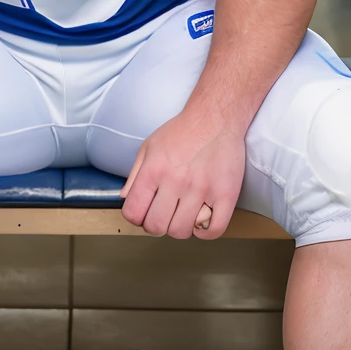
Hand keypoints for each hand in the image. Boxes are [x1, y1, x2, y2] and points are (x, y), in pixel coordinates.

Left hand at [119, 108, 245, 239]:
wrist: (216, 117)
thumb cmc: (182, 131)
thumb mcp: (149, 147)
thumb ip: (135, 175)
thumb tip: (125, 198)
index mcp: (153, 170)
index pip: (133, 213)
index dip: (136, 218)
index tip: (144, 213)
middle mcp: (175, 181)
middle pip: (156, 227)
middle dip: (156, 226)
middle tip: (164, 215)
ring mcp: (201, 190)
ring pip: (182, 231)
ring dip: (180, 228)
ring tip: (184, 215)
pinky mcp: (225, 194)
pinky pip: (213, 230)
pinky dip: (204, 232)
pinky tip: (202, 221)